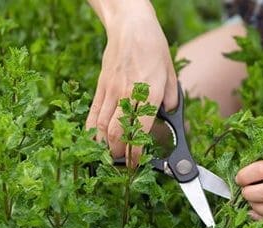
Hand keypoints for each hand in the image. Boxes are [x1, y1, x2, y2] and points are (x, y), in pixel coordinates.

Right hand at [85, 0, 177, 165]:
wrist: (130, 27)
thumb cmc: (153, 49)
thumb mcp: (171, 74)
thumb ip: (170, 99)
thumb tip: (169, 114)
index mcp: (149, 93)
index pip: (140, 129)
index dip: (137, 151)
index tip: (137, 164)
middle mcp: (128, 94)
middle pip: (117, 132)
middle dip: (119, 153)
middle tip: (123, 164)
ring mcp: (111, 91)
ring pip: (101, 126)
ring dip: (104, 146)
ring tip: (109, 158)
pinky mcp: (101, 87)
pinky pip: (93, 113)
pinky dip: (91, 131)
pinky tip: (93, 142)